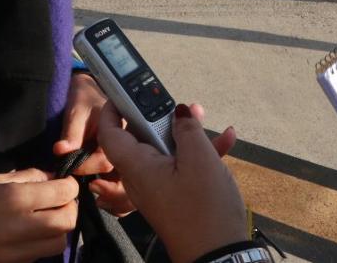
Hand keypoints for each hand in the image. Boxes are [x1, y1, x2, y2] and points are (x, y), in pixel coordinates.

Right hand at [0, 168, 78, 262]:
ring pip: (58, 242)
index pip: (63, 193)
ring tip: (47, 218)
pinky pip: (41, 254)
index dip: (70, 185)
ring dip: (59, 228)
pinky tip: (32, 232)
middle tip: (60, 200)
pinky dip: (43, 243)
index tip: (65, 182)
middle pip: (67, 221)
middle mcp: (22, 227)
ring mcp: (19, 251)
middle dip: (69, 207)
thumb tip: (53, 178)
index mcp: (16, 199)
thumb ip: (28, 177)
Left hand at [54, 73, 133, 214]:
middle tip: (91, 190)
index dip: (87, 168)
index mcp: (121, 133)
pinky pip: (127, 187)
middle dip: (111, 192)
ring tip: (99, 201)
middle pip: (127, 179)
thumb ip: (72, 132)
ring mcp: (129, 157)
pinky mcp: (124, 165)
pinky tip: (105, 201)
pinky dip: (119, 199)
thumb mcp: (76, 109)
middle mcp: (129, 147)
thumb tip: (61, 150)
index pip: (107, 161)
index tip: (70, 168)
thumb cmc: (84, 96)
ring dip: (117, 198)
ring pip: (132, 187)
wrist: (89, 89)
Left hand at [96, 102, 247, 262]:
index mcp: (137, 166)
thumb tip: (179, 111)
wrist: (220, 255)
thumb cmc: (205, 211)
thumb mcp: (200, 159)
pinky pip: (179, 166)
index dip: (115, 108)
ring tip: (204, 120)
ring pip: (165, 150)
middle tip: (183, 106)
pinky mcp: (174, 195)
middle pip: (142, 137)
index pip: (111, 132)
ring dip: (185, 134)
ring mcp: (158, 187)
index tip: (125, 90)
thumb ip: (187, 129)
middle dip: (162, 117)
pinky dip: (196, 154)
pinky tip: (224, 142)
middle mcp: (142, 177)